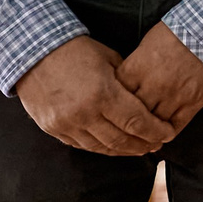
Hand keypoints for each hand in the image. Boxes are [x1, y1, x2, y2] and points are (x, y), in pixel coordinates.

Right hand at [14, 35, 177, 155]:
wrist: (34, 53)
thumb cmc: (77, 51)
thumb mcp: (109, 59)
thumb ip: (127, 82)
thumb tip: (147, 100)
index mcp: (103, 93)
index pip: (136, 121)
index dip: (155, 131)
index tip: (168, 134)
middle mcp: (84, 113)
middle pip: (120, 140)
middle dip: (142, 145)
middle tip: (156, 145)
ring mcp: (66, 124)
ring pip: (100, 147)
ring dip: (122, 151)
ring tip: (138, 148)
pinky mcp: (52, 129)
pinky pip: (80, 145)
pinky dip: (99, 147)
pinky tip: (112, 146)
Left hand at [115, 21, 202, 137]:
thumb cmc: (179, 32)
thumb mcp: (148, 43)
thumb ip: (135, 66)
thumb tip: (124, 82)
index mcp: (138, 68)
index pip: (115, 96)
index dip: (112, 104)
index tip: (113, 109)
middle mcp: (153, 85)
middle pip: (131, 114)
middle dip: (126, 122)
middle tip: (123, 129)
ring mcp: (174, 96)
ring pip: (152, 125)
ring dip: (146, 132)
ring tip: (142, 136)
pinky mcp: (193, 102)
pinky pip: (176, 126)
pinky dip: (166, 133)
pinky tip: (161, 135)